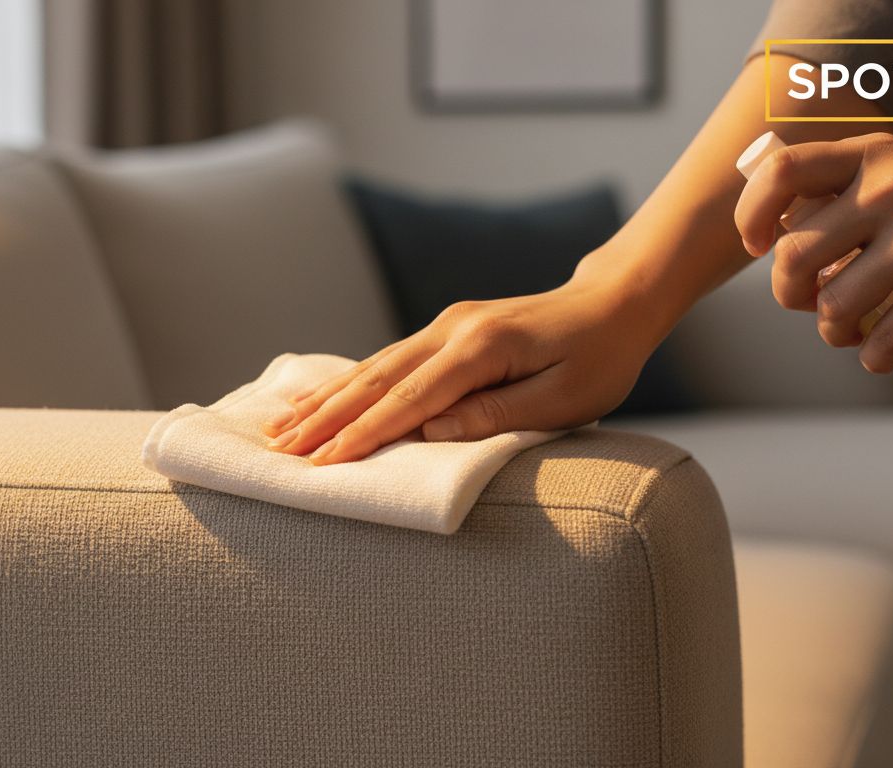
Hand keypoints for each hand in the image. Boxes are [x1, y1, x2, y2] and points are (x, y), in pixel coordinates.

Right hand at [259, 261, 661, 464]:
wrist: (612, 305)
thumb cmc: (598, 361)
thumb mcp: (564, 400)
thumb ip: (496, 415)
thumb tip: (430, 430)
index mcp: (481, 349)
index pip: (410, 400)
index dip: (363, 435)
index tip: (322, 464)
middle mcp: (452, 329)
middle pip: (377, 381)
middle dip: (326, 420)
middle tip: (281, 453)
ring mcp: (445, 324)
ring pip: (373, 368)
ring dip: (326, 401)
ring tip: (280, 429)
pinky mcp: (445, 329)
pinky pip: (387, 360)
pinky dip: (348, 382)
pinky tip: (317, 396)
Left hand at [733, 126, 892, 372]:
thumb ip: (847, 188)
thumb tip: (777, 234)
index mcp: (873, 156)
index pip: (781, 174)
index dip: (751, 214)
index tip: (757, 244)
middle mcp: (891, 192)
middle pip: (792, 257)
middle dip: (789, 292)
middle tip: (808, 300)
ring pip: (831, 308)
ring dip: (831, 331)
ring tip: (850, 328)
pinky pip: (881, 342)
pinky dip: (874, 357)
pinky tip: (882, 351)